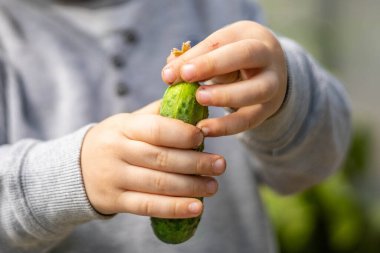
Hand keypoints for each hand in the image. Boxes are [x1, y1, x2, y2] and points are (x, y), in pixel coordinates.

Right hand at [80, 101, 225, 217]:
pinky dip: (173, 208)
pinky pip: (147, 206)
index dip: (182, 133)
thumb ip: (159, 114)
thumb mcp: (129, 122)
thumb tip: (194, 98)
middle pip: (161, 158)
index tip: (204, 136)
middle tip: (220, 164)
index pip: (156, 129)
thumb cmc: (116, 141)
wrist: (76, 168)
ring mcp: (114, 177)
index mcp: (124, 127)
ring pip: (158, 183)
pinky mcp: (115, 201)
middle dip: (195, 162)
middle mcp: (117, 151)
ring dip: (190, 186)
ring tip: (213, 186)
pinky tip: (195, 207)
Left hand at [162, 21, 287, 136]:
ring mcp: (273, 83)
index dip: (196, 57)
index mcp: (250, 35)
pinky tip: (204, 129)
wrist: (269, 72)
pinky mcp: (268, 109)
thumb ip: (193, 60)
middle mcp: (267, 56)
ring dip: (225, 96)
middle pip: (246, 54)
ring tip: (198, 100)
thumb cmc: (234, 59)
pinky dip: (227, 127)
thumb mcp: (217, 53)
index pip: (221, 41)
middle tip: (186, 77)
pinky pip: (250, 120)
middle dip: (213, 65)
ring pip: (255, 90)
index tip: (170, 73)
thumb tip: (168, 74)